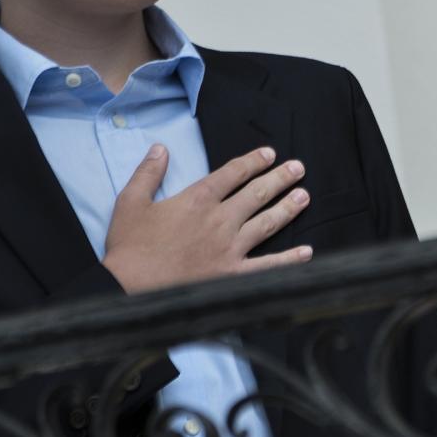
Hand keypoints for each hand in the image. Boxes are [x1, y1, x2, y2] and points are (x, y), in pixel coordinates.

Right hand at [100, 145, 313, 293]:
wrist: (129, 288)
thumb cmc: (129, 247)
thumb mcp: (130, 202)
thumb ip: (148, 172)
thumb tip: (161, 148)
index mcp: (197, 199)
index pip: (233, 173)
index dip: (253, 161)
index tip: (270, 153)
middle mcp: (220, 220)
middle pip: (257, 193)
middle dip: (280, 178)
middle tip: (298, 168)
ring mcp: (230, 248)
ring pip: (267, 223)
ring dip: (288, 208)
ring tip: (304, 196)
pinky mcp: (232, 274)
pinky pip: (268, 266)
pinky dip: (290, 260)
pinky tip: (307, 252)